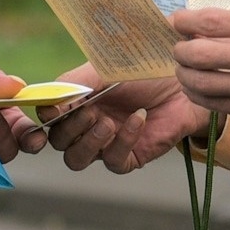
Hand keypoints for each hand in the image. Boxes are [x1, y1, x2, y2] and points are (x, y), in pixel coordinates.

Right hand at [39, 62, 208, 173]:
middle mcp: (86, 124)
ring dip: (88, 142)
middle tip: (90, 112)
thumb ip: (74, 83)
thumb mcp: (105, 69)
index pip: (47, 117)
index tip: (53, 110)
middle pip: (58, 142)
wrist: (184, 79)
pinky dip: (123, 140)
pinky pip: (113, 161)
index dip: (45, 117)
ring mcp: (106, 143)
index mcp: (76, 100)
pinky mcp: (128, 157)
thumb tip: (47, 100)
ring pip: (77, 159)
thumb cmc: (145, 69)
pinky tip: (138, 119)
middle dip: (69, 129)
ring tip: (107, 123)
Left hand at [170, 8, 229, 138]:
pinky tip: (202, 86)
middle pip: (200, 55)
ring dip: (185, 76)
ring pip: (202, 86)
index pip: (214, 22)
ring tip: (185, 69)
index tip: (176, 21)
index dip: (185, 21)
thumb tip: (201, 25)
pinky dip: (203, 95)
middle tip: (178, 48)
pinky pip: (219, 106)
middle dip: (180, 51)